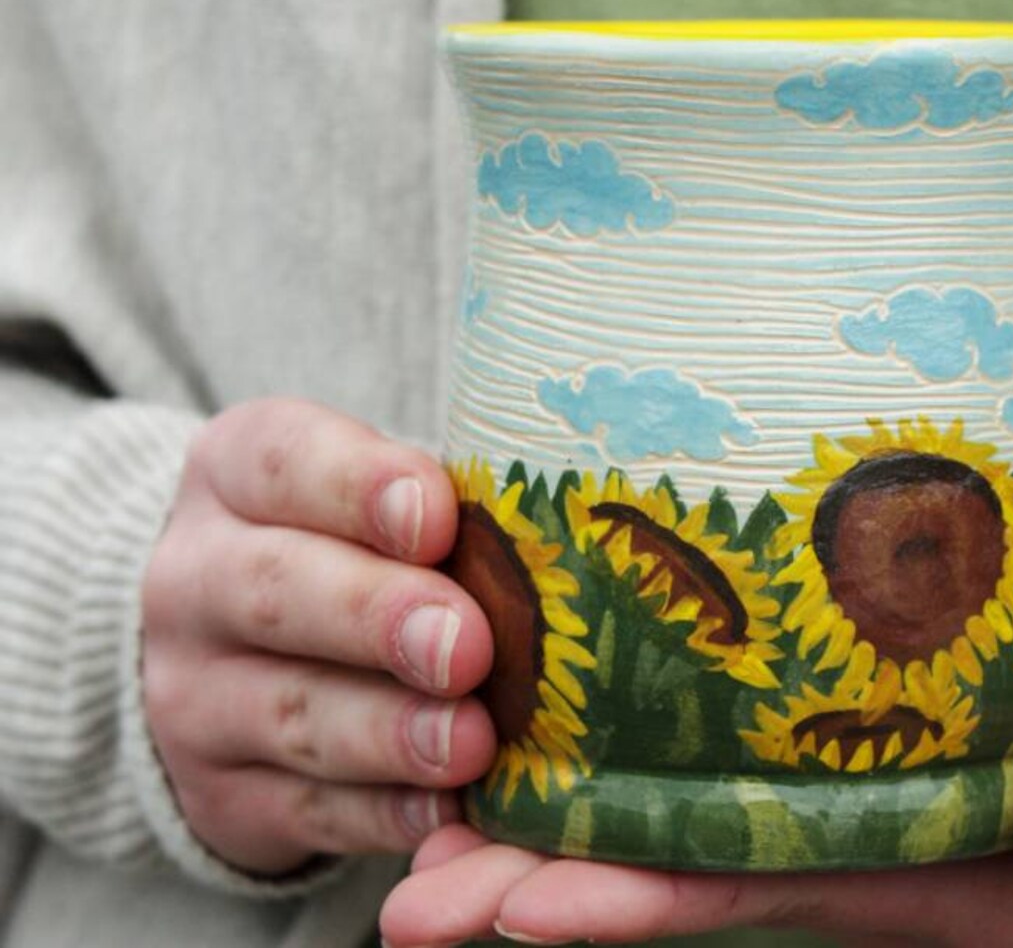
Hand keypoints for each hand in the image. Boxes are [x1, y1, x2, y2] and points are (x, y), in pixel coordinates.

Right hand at [141, 398, 495, 875]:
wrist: (237, 655)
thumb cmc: (357, 544)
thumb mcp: (377, 493)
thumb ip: (444, 506)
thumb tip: (553, 531)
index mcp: (237, 472)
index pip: (283, 461)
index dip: (360, 488)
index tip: (438, 517)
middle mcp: (195, 578)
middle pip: (278, 591)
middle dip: (379, 618)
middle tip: (466, 645)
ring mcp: (195, 695)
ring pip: (292, 712)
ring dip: (389, 733)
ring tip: (471, 741)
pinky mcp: (221, 796)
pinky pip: (305, 809)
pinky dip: (382, 815)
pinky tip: (446, 812)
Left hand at [380, 700, 1012, 946]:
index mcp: (929, 876)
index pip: (756, 893)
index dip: (632, 901)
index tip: (513, 907)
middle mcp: (865, 849)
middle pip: (681, 870)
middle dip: (543, 887)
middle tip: (406, 887)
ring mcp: (858, 806)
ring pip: (686, 817)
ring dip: (560, 822)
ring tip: (427, 811)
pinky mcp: (868, 750)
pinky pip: (735, 755)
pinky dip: (642, 744)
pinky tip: (563, 717)